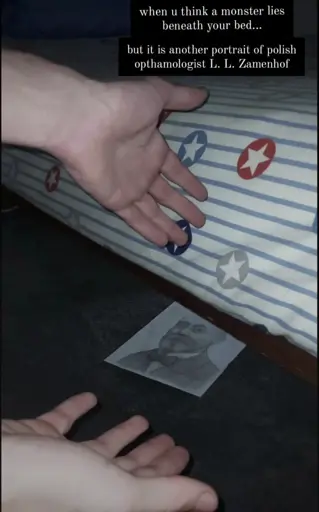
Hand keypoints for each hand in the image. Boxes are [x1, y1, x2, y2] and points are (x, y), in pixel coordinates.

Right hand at [2, 393, 217, 511]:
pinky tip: (92, 399)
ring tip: (143, 420)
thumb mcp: (122, 493)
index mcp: (112, 502)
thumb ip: (167, 495)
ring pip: (102, 449)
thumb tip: (211, 499)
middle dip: (153, 457)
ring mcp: (62, 463)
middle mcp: (89, 487)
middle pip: (131, 471)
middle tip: (173, 441)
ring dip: (123, 435)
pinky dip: (79, 410)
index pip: (152, 490)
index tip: (186, 455)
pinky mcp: (41, 439)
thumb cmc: (59, 484)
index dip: (172, 475)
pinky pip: (64, 422)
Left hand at [49, 77, 207, 245]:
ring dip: (169, 226)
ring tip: (184, 242)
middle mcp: (143, 171)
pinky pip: (135, 219)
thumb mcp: (156, 94)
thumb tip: (204, 94)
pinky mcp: (115, 200)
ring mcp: (129, 187)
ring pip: (153, 211)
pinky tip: (163, 242)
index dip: (189, 183)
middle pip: (167, 196)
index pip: (176, 171)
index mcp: (153, 149)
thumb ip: (180, 97)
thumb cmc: (121, 107)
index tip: (203, 196)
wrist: (84, 121)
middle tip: (200, 223)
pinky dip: (149, 231)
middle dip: (183, 209)